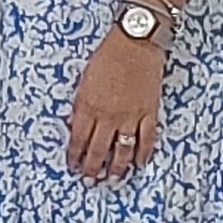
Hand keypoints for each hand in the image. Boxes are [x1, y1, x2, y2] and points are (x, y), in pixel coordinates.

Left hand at [66, 26, 164, 182]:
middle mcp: (108, 116)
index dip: (75, 156)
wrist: (136, 42)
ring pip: (122, 151)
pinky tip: (139, 163)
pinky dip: (143, 154)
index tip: (72, 166)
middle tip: (90, 179)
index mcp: (88, 106)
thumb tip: (77, 124)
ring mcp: (130, 116)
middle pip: (98, 150)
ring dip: (116, 168)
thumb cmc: (108, 55)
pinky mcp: (149, 112)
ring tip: (112, 179)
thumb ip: (81, 104)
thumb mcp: (85, 80)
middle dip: (92, 168)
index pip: (78, 140)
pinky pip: (146, 140)